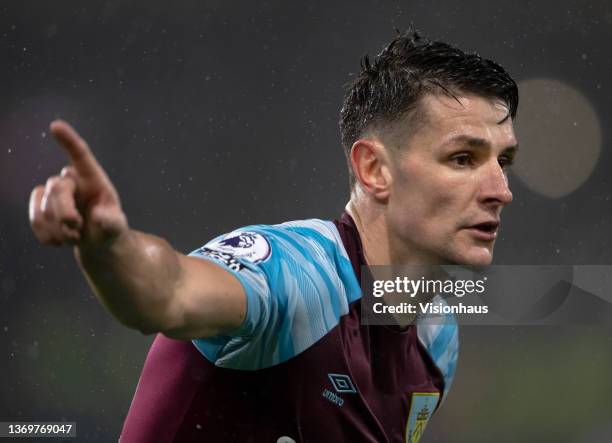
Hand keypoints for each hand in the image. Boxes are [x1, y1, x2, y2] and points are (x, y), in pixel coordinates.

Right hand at [29, 120, 127, 246]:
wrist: (97, 240)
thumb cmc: (109, 226)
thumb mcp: (117, 226)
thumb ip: (112, 222)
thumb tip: (99, 217)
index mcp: (93, 178)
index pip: (80, 155)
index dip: (68, 141)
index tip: (55, 126)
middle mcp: (72, 180)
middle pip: (57, 188)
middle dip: (65, 212)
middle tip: (76, 228)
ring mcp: (53, 192)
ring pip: (45, 207)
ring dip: (59, 229)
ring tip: (75, 237)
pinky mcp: (40, 205)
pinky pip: (36, 218)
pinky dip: (47, 235)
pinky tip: (60, 241)